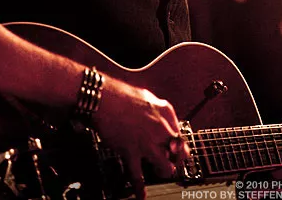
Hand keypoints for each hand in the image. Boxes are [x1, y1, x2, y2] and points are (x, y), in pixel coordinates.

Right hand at [93, 76, 188, 198]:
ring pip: (165, 166)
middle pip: (178, 151)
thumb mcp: (146, 96)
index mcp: (165, 111)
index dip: (178, 142)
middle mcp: (160, 127)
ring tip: (160, 171)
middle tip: (172, 161)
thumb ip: (157, 110)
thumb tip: (160, 120)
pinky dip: (139, 188)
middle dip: (176, 158)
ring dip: (164, 171)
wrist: (101, 97)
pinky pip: (138, 175)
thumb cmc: (120, 93)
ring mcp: (147, 141)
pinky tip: (141, 195)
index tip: (176, 147)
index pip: (180, 132)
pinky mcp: (131, 152)